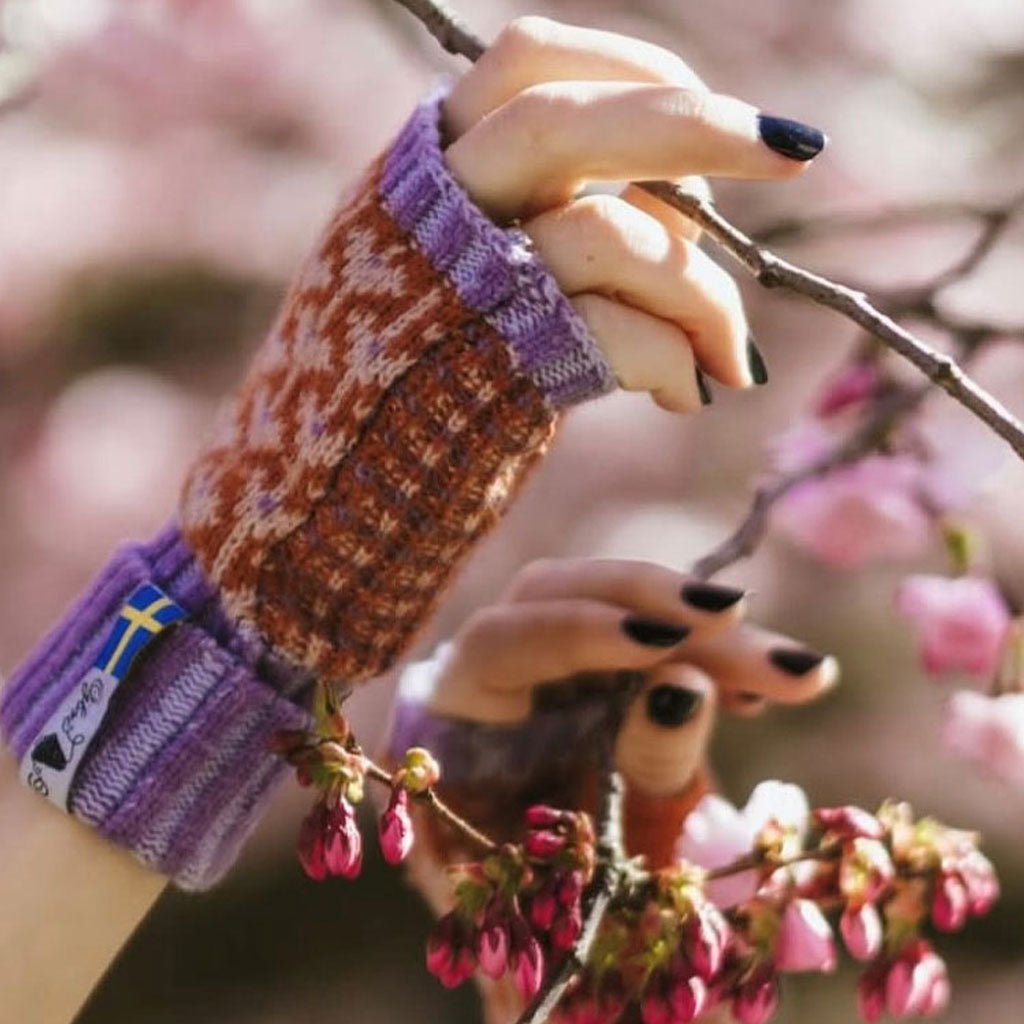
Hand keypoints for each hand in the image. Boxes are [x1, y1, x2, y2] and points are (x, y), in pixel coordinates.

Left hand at [388, 558, 837, 1023]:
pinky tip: (758, 690)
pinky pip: (654, 638)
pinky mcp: (598, 665)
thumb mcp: (598, 853)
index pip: (505, 639)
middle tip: (757, 636)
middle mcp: (495, 667)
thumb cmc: (559, 901)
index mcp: (456, 711)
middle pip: (567, 594)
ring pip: (620, 604)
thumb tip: (685, 682)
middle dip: (665, 607)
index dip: (583, 631)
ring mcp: (548, 658)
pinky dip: (708, 657)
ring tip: (796, 673)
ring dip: (708, 633)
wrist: (556, 922)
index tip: (668, 639)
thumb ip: (635, 770)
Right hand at [442, 16, 826, 409]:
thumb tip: (681, 209)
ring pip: (610, 234)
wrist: (334, 486)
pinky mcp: (492, 368)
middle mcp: (432, 213)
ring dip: (702, 293)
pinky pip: (616, 334)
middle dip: (698, 126)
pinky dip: (675, 359)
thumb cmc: (415, 382)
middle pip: (565, 120)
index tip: (705, 104)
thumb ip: (531, 215)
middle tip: (800, 148)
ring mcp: (458, 291)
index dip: (630, 67)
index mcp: (423, 171)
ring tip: (729, 354)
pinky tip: (686, 393)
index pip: (527, 62)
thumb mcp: (452, 270)